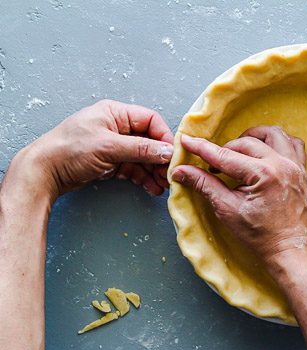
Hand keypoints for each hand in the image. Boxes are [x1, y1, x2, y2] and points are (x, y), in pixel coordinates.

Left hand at [13, 100, 173, 201]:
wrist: (44, 173)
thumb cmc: (69, 150)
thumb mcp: (109, 146)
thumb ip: (141, 148)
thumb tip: (166, 151)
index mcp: (115, 113)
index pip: (150, 120)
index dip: (163, 137)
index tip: (171, 155)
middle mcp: (117, 128)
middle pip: (149, 141)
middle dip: (160, 158)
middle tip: (169, 174)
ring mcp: (114, 146)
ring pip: (143, 158)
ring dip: (154, 171)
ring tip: (163, 185)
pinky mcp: (111, 163)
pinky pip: (134, 169)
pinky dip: (144, 178)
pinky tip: (152, 188)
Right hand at [171, 126, 306, 263]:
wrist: (288, 251)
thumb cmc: (260, 236)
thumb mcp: (227, 210)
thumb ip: (205, 185)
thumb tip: (181, 171)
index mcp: (264, 174)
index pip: (225, 156)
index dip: (203, 148)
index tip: (187, 141)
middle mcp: (282, 165)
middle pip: (247, 143)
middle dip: (225, 150)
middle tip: (212, 165)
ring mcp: (295, 166)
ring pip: (273, 135)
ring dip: (253, 138)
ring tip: (239, 151)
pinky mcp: (302, 171)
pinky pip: (293, 144)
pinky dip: (277, 143)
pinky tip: (265, 152)